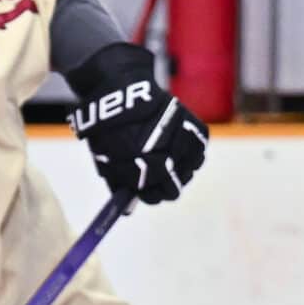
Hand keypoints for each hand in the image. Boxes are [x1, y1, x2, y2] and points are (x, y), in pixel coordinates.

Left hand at [66, 44, 207, 204]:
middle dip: (164, 188)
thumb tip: (126, 211)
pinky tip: (178, 149)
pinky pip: (198, 154)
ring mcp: (181, 142)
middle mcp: (163, 155)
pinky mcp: (195, 129)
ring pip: (187, 173)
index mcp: (139, 166)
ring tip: (167, 160)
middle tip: (159, 181)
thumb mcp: (106, 160)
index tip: (147, 194)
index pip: (152, 195)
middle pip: (173, 190)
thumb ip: (119, 185)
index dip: (148, 196)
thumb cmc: (110, 130)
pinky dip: (190, 155)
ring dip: (178, 171)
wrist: (122, 93)